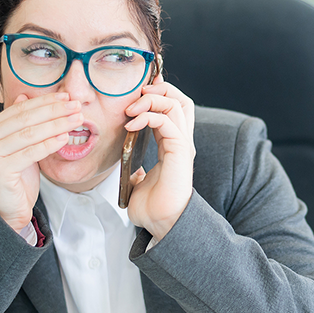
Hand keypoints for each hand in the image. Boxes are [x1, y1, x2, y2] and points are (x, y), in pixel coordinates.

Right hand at [0, 92, 82, 231]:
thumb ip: (20, 122)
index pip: (21, 109)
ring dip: (56, 125)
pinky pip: (30, 153)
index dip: (44, 101)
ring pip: (29, 134)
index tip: (66, 96)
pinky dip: (49, 144)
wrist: (7, 207)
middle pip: (26, 119)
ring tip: (76, 120)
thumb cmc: (17, 174)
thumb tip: (24, 95)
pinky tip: (64, 138)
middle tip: (76, 106)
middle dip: (54, 111)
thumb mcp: (20, 145)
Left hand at [124, 76, 195, 240]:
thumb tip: (134, 171)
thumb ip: (138, 172)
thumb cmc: (153, 208)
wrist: (161, 223)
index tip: (137, 93)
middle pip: (180, 99)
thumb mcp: (140, 184)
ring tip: (131, 109)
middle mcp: (181, 141)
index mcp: (173, 145)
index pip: (174, 108)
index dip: (158, 94)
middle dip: (159, 89)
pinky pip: (167, 122)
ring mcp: (182, 145)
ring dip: (151, 100)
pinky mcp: (179, 151)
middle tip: (136, 95)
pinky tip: (132, 124)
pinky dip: (148, 116)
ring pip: (176, 105)